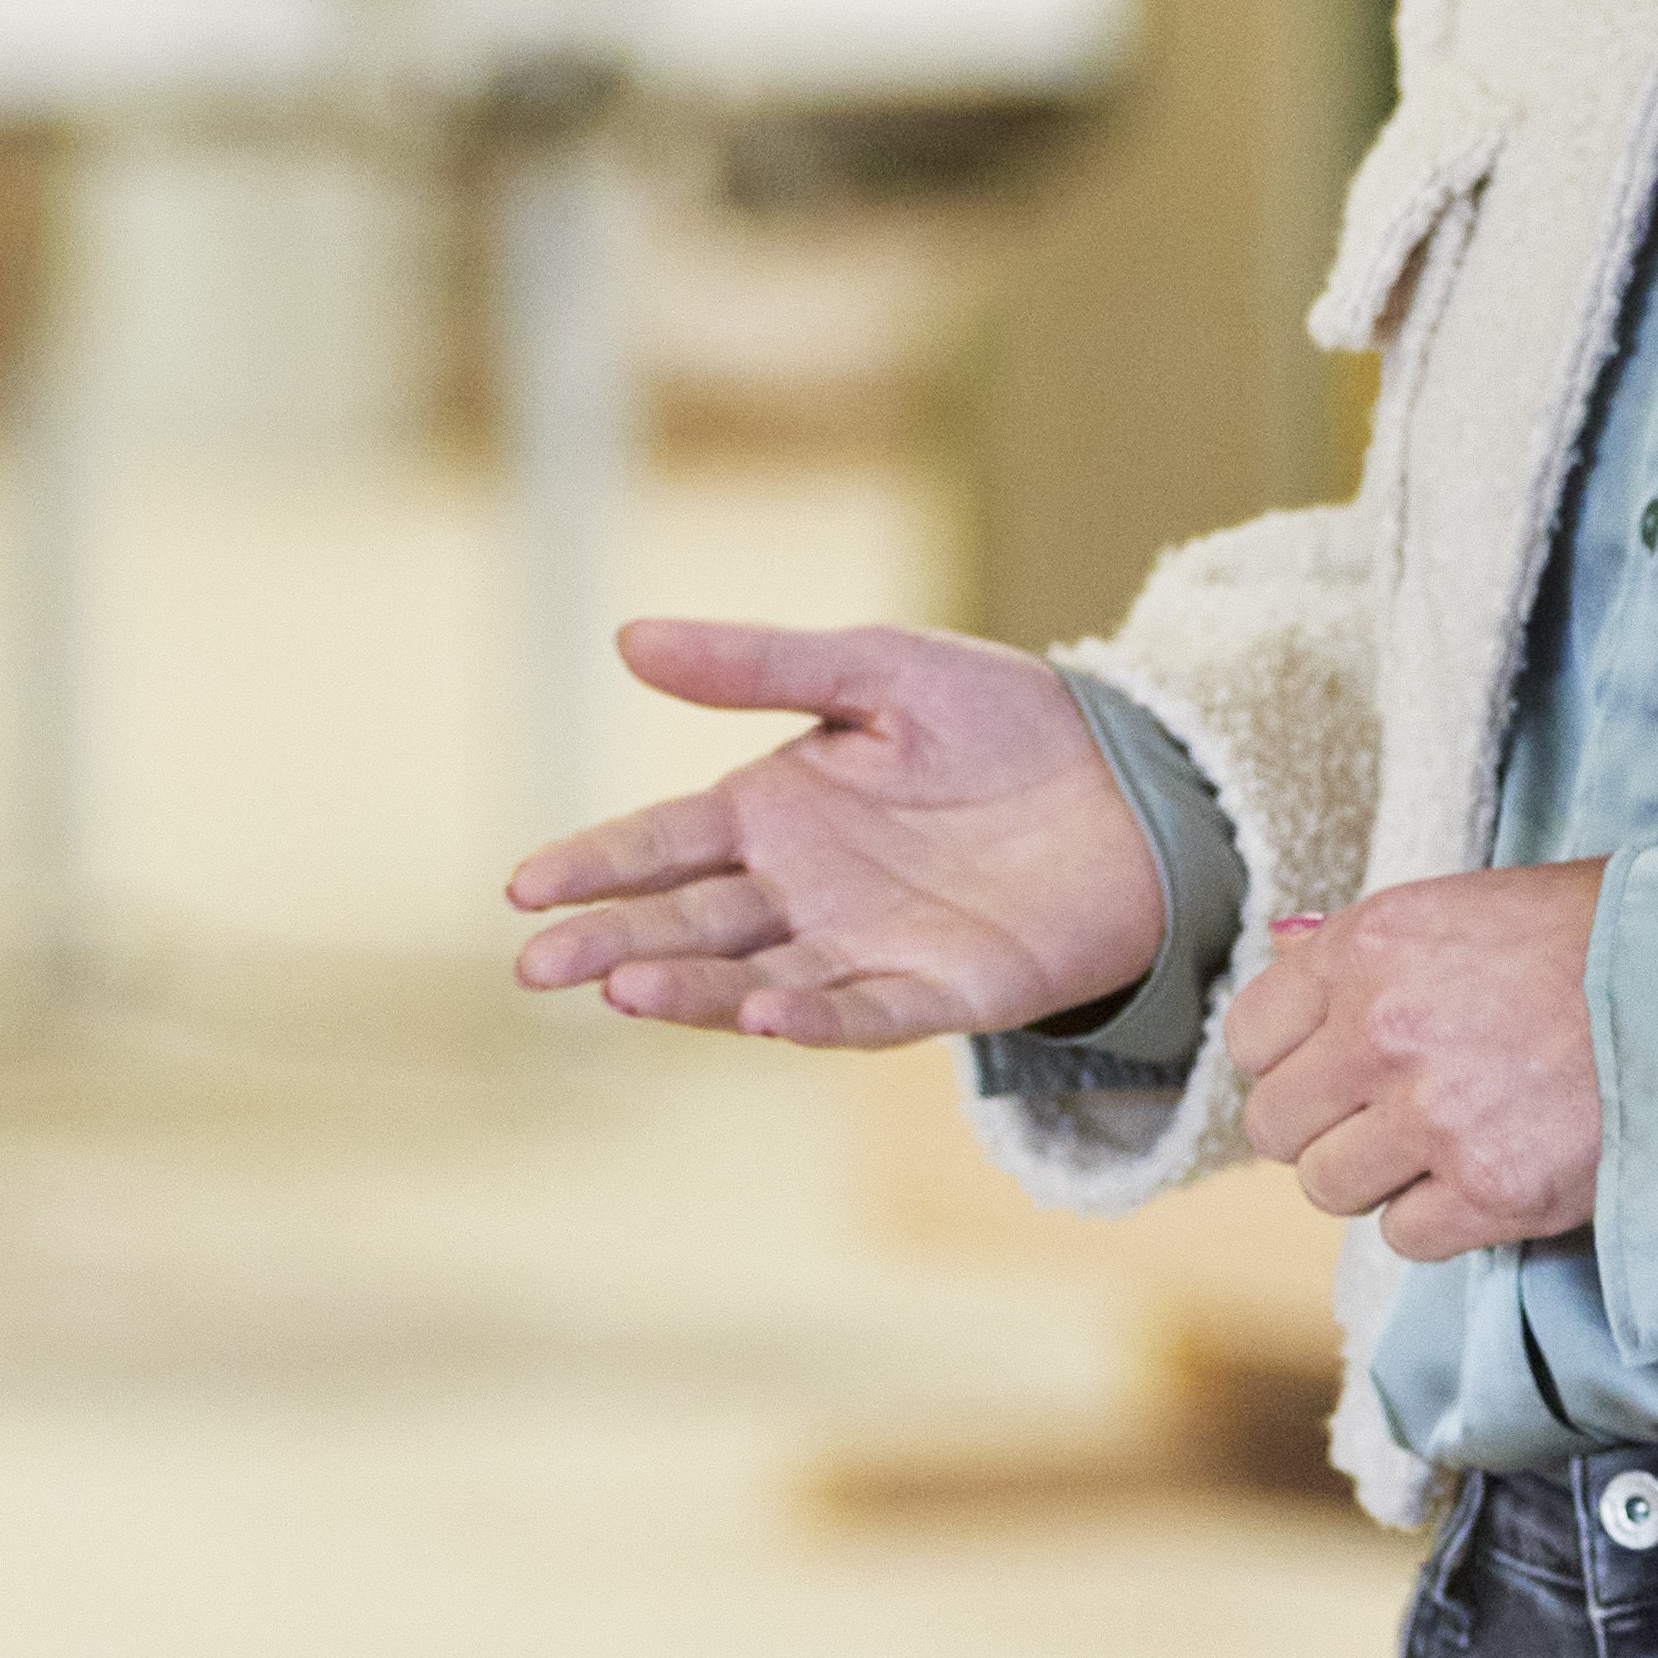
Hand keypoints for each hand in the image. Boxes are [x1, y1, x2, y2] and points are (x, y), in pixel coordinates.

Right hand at [500, 619, 1169, 1046]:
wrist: (1135, 775)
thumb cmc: (1003, 718)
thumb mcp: (876, 669)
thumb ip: (758, 664)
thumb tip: (627, 638)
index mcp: (776, 811)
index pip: (662, 844)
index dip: (593, 865)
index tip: (521, 887)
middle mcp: (806, 891)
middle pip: (690, 924)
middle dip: (610, 941)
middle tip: (535, 965)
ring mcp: (868, 947)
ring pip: (757, 980)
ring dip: (692, 990)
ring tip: (621, 988)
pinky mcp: (944, 990)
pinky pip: (866, 1013)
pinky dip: (813, 1020)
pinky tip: (760, 1017)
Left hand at [1228, 867, 1608, 1256]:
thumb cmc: (1599, 936)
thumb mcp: (1466, 906)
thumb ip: (1366, 947)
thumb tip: (1288, 960)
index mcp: (1367, 948)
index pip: (1249, 1036)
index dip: (1285, 1061)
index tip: (1326, 1068)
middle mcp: (1382, 1032)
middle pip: (1276, 1126)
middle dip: (1321, 1128)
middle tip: (1380, 1117)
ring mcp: (1434, 1118)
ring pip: (1331, 1188)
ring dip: (1377, 1178)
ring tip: (1441, 1145)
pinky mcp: (1492, 1192)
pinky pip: (1405, 1236)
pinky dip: (1437, 1220)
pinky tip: (1484, 1176)